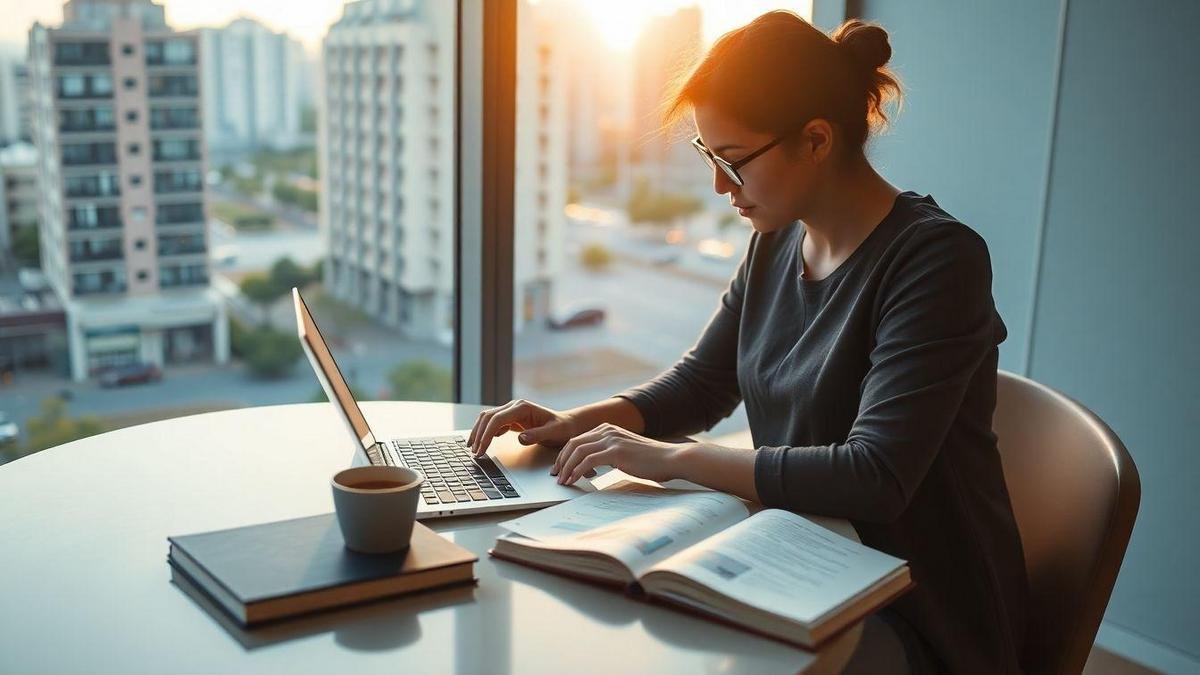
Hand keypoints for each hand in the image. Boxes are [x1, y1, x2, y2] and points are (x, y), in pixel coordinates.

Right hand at [468, 399, 581, 457]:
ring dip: (479, 432)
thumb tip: (521, 438)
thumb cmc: (562, 428)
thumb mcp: (554, 433)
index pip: (498, 419)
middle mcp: (515, 406)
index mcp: (523, 408)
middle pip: (488, 417)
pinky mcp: (512, 418)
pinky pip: (494, 423)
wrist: (568, 425)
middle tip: (474, 452)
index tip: (481, 448)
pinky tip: (483, 443)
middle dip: (479, 434)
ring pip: (488, 418)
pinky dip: (486, 432)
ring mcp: (512, 411)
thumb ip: (538, 435)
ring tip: (473, 448)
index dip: (487, 434)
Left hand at [553, 423, 688, 485]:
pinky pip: (588, 461)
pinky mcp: (616, 452)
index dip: (566, 454)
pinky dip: (577, 471)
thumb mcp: (626, 452)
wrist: (671, 459)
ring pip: (578, 451)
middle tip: (556, 475)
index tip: (560, 468)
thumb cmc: (651, 460)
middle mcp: (607, 430)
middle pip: (573, 443)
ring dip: (567, 467)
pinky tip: (574, 480)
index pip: (578, 439)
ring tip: (562, 481)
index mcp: (608, 429)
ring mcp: (611, 440)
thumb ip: (609, 454)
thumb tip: (593, 466)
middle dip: (561, 460)